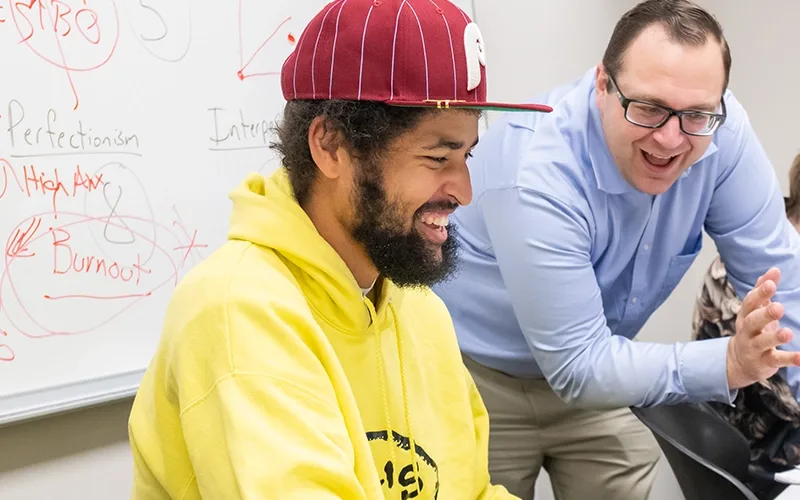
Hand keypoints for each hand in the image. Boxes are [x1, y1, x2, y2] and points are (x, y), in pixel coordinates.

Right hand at [726, 267, 799, 389]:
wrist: (740, 362)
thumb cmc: (753, 330)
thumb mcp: (755, 311)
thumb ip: (763, 292)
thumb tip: (774, 270)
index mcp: (745, 316)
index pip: (749, 303)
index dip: (759, 293)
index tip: (771, 284)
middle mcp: (747, 332)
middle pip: (752, 322)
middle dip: (764, 315)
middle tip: (779, 308)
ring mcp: (754, 348)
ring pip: (762, 342)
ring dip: (774, 337)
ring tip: (787, 333)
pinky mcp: (764, 362)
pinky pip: (776, 360)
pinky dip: (790, 359)